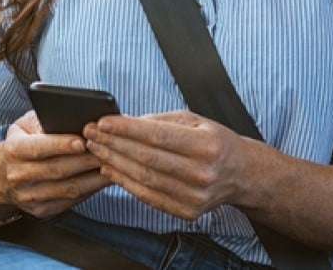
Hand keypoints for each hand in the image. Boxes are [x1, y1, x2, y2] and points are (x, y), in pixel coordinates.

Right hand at [0, 110, 110, 218]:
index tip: (83, 140)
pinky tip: (104, 179)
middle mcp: (18, 176)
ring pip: (67, 188)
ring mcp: (29, 196)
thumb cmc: (23, 141)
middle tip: (109, 150)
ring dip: (93, 178)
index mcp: (13, 150)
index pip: (39, 148)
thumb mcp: (26, 125)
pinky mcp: (41, 210)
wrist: (4, 175)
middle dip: (85, 160)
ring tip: (112, 164)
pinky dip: (90, 189)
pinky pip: (71, 201)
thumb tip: (72, 119)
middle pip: (57, 170)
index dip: (61, 145)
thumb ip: (44, 120)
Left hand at [84, 110, 262, 219]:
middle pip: (147, 158)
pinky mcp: (187, 212)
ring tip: (96, 148)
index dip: (127, 129)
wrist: (241, 174)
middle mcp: (202, 173)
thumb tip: (124, 122)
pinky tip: (110, 169)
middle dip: (113, 144)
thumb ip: (160, 120)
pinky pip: (148, 196)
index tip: (103, 122)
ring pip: (144, 179)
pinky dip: (125, 183)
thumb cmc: (215, 141)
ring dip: (114, 162)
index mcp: (206, 145)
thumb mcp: (195, 120)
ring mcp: (195, 196)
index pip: (158, 136)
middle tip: (91, 133)